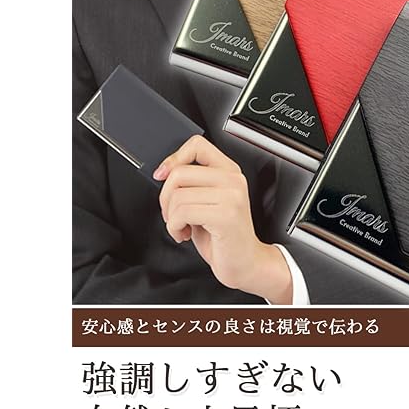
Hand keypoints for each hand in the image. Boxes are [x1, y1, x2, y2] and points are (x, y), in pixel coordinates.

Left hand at [154, 135, 292, 303]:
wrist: (245, 263)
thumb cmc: (224, 237)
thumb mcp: (206, 202)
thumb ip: (191, 183)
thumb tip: (164, 172)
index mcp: (229, 172)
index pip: (197, 145)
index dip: (174, 158)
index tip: (164, 174)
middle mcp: (233, 180)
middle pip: (179, 173)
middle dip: (165, 198)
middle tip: (173, 214)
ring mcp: (231, 197)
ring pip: (178, 195)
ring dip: (171, 217)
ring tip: (182, 227)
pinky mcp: (225, 215)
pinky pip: (183, 213)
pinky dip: (175, 227)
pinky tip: (185, 234)